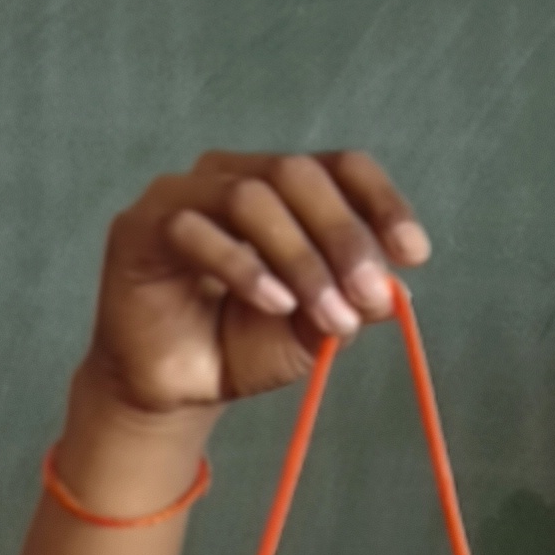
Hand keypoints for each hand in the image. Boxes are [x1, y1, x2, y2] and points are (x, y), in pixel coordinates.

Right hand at [76, 151, 431, 442]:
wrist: (180, 387)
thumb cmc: (246, 343)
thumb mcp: (316, 327)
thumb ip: (352, 301)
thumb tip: (394, 290)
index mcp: (285, 188)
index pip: (342, 167)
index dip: (383, 202)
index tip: (413, 254)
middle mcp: (234, 176)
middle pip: (299, 174)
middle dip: (344, 237)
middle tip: (368, 296)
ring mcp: (184, 194)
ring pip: (252, 198)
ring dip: (301, 260)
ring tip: (324, 315)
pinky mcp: (141, 226)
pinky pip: (196, 230)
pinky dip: (245, 268)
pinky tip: (274, 304)